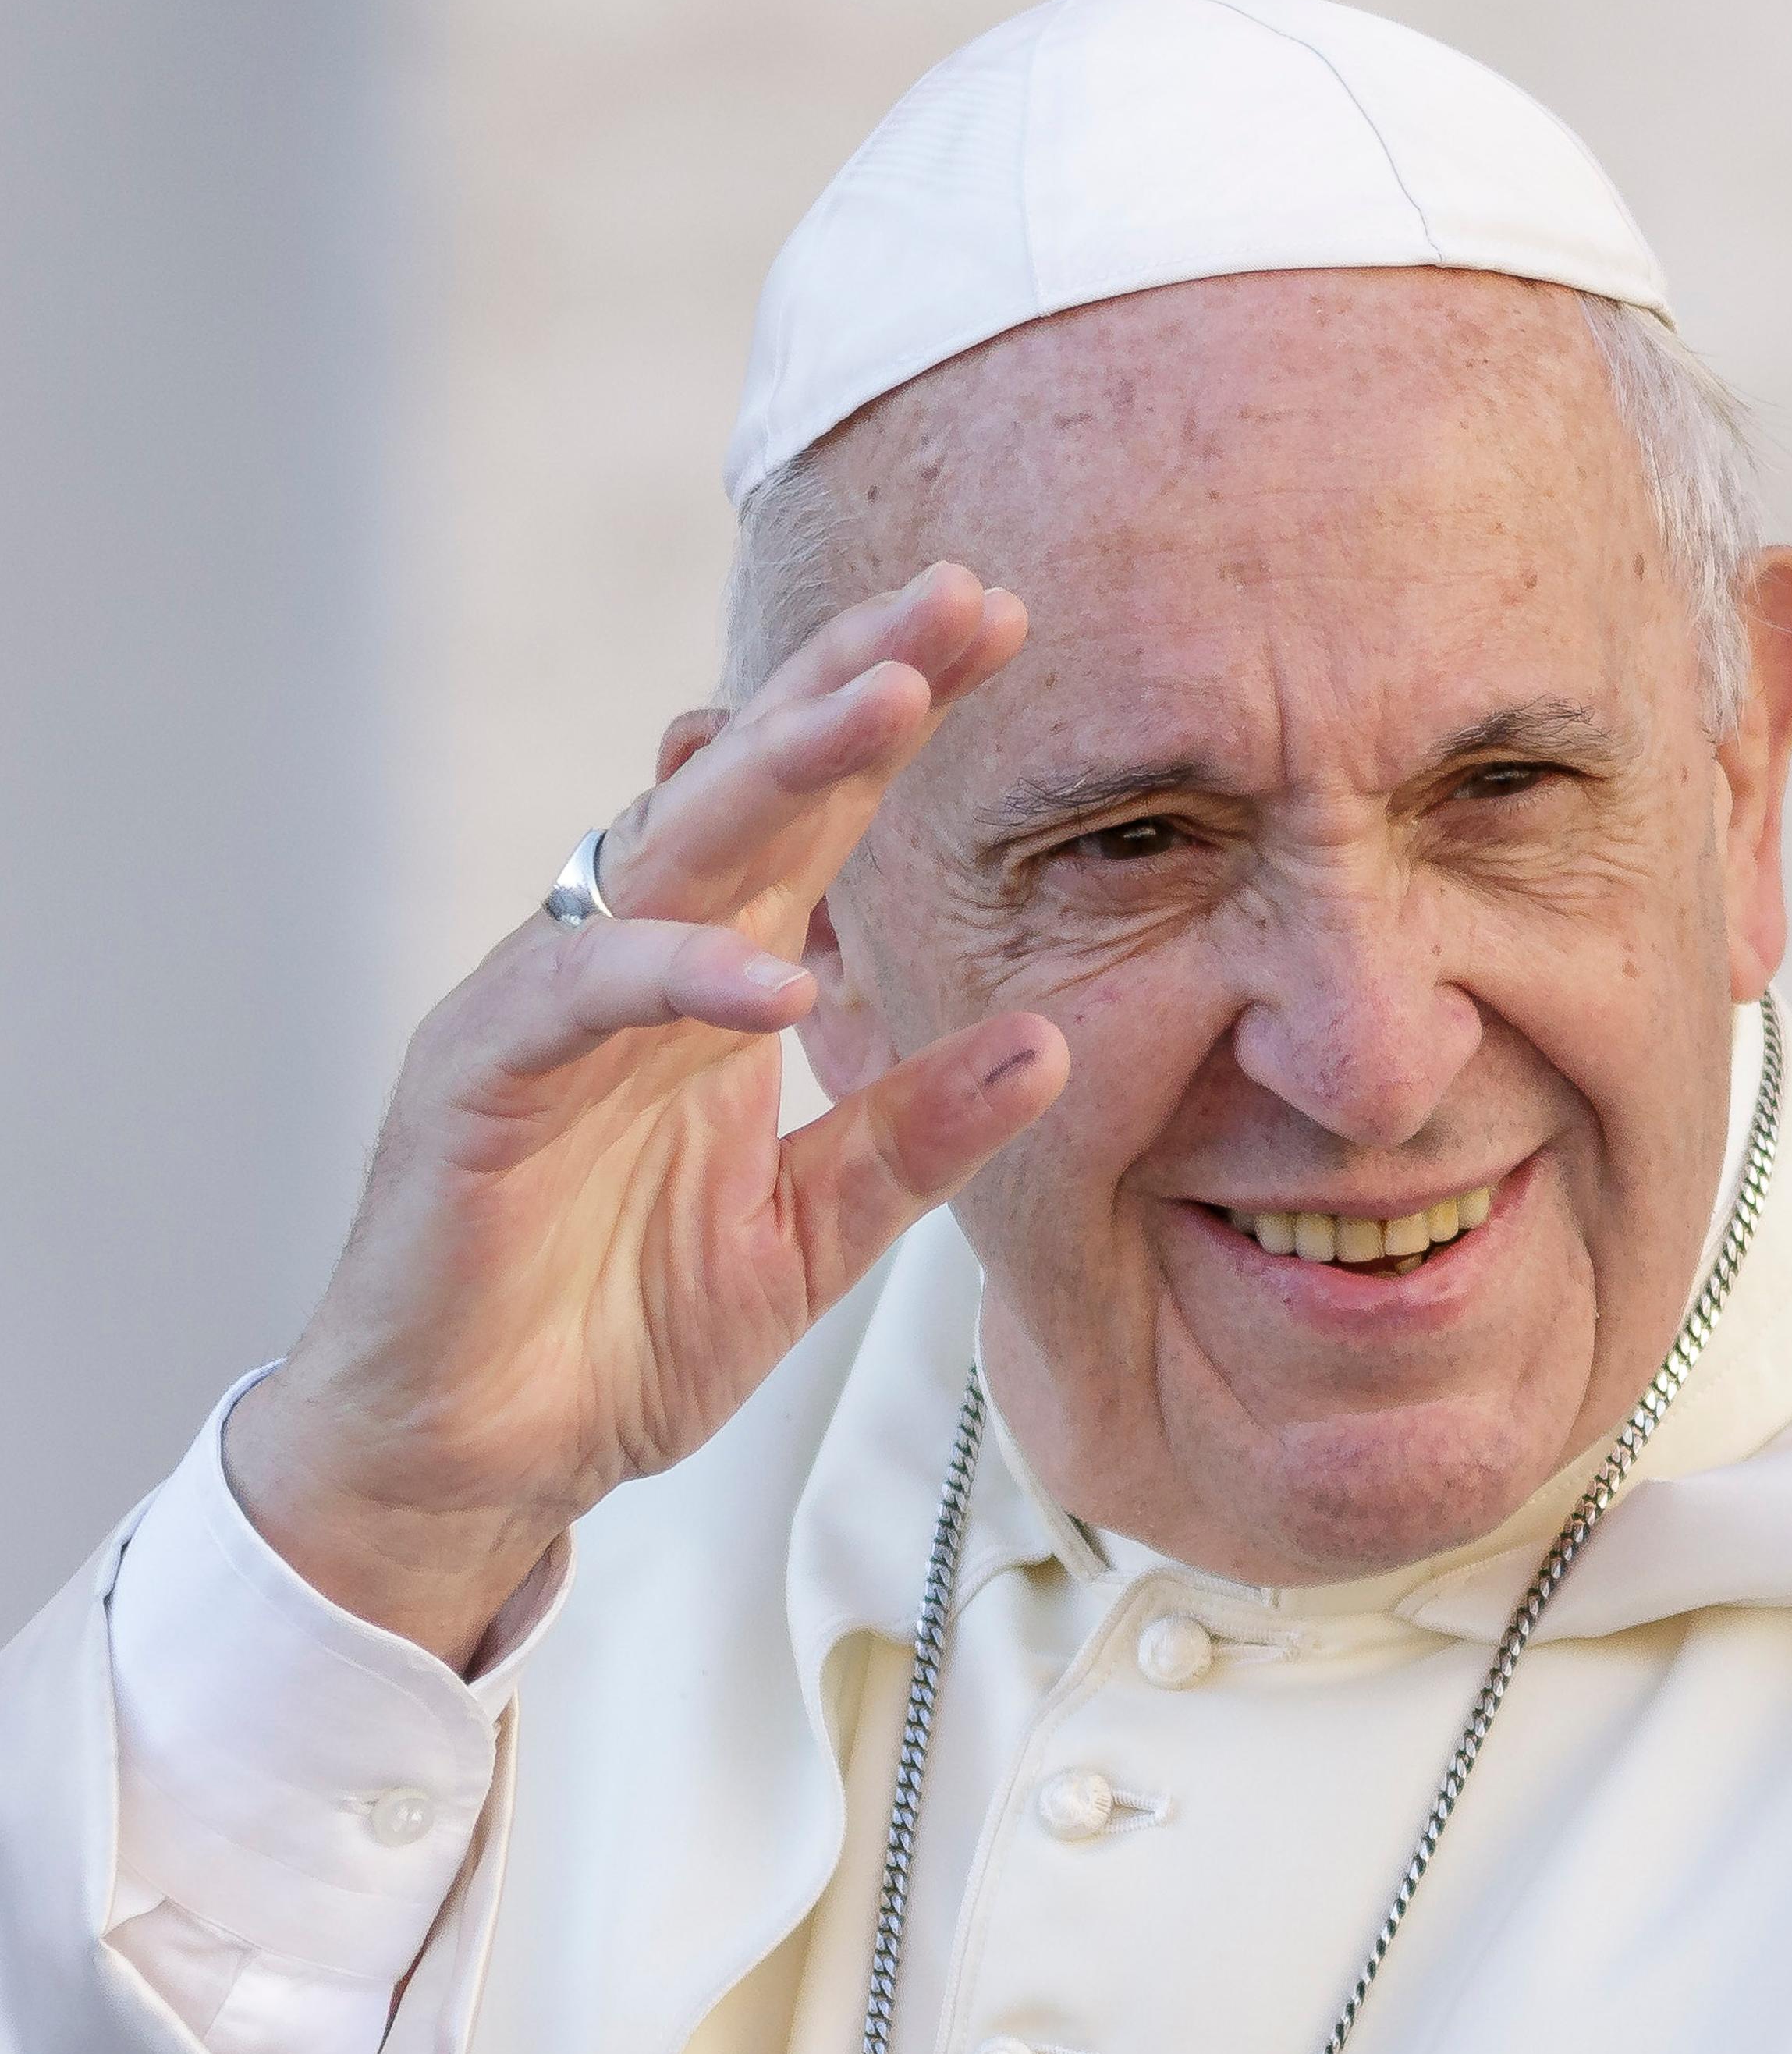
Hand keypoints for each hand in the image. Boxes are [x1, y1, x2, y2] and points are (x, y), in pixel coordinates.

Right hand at [224, 564, 1065, 1670]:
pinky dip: (673, 982)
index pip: (816, 819)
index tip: (1003, 630)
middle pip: (748, 789)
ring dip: (777, 775)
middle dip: (854, 684)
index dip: (896, 719)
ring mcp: (548, 1014)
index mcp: (714, 984)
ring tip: (888, 704)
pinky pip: (577, 1004)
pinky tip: (770, 976)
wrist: (479, 1459)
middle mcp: (632, 967)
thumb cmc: (621, 1330)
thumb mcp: (815, 1234)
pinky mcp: (477, 1088)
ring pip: (666, 857)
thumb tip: (1052, 1041)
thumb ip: (918, 1137)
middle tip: (964, 593)